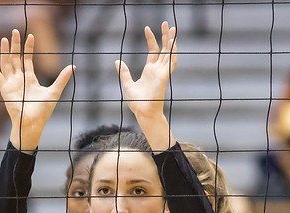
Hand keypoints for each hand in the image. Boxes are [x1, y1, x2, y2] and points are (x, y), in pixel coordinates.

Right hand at [0, 30, 74, 150]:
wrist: (33, 123)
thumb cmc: (43, 111)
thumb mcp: (54, 91)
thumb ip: (62, 79)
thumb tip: (73, 67)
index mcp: (30, 79)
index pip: (27, 60)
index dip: (28, 48)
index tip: (30, 36)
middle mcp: (19, 80)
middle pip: (15, 58)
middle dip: (15, 45)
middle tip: (14, 31)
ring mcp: (11, 84)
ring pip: (6, 63)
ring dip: (5, 51)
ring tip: (4, 38)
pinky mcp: (5, 90)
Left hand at [115, 21, 176, 146]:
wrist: (143, 113)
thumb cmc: (137, 103)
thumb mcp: (127, 84)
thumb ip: (124, 73)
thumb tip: (117, 62)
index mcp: (149, 71)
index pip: (153, 51)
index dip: (151, 39)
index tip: (147, 28)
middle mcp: (157, 70)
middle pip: (163, 49)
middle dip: (165, 36)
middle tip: (166, 23)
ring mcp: (162, 73)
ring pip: (169, 54)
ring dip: (171, 42)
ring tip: (173, 29)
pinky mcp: (164, 77)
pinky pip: (171, 63)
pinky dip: (173, 54)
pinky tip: (173, 44)